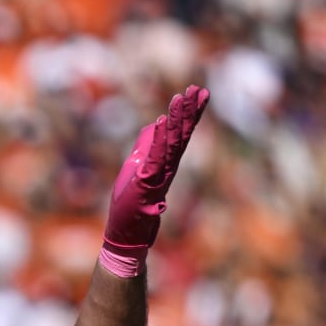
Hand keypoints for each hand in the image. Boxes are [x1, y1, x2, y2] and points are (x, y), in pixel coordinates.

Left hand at [101, 84, 209, 276]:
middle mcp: (166, 168)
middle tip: (199, 89)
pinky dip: (158, 141)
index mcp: (164, 163)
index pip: (180, 134)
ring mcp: (158, 177)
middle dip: (189, 112)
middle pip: (181, 136)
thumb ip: (147, 146)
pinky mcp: (146, 186)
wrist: (126, 236)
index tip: (198, 92)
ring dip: (177, 121)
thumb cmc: (130, 205)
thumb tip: (156, 123)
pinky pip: (154, 159)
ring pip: (172, 144)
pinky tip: (161, 122)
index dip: (189, 113)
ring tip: (183, 98)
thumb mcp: (136, 167)